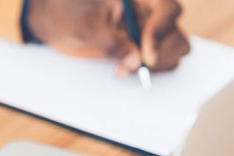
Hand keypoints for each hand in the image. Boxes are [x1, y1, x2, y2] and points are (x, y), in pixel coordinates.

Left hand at [26, 0, 190, 73]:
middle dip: (159, 53)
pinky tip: (125, 69)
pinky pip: (163, 59)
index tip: (145, 54)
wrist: (57, 22)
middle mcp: (148, 10)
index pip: (166, 8)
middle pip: (175, 31)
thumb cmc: (67, 15)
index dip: (161, 30)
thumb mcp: (83, 27)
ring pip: (176, 47)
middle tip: (133, 66)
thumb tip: (135, 60)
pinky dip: (150, 69)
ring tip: (125, 68)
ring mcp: (150, 28)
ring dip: (157, 63)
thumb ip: (109, 42)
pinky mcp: (145, 46)